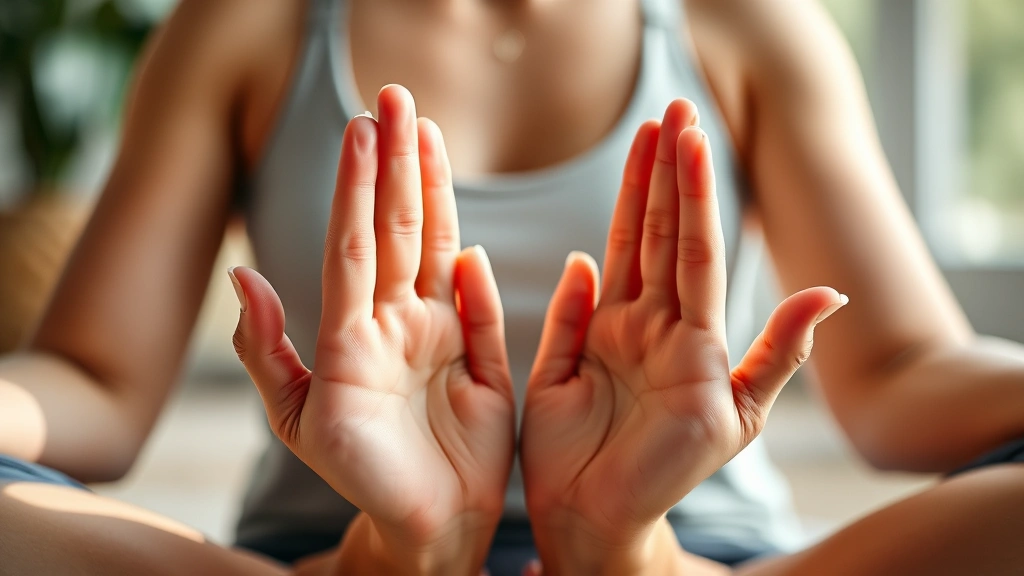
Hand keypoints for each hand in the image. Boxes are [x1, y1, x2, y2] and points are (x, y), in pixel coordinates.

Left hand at [229, 85, 514, 574]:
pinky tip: (464, 242)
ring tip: (429, 137)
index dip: (360, 187)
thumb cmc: (358, 471)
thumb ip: (268, 350)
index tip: (363, 130)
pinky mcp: (487, 365)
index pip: (356, 244)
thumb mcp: (298, 417)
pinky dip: (477, 281)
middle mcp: (400, 322)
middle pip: (398, 232)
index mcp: (355, 330)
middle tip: (396, 100)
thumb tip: (242, 277)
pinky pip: (486, 315)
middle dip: (398, 166)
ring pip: (438, 254)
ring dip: (435, 196)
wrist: (420, 526)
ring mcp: (445, 338)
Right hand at [520, 99, 846, 574]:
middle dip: (666, 173)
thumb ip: (777, 354)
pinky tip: (587, 252)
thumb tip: (827, 292)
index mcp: (691, 335)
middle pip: (659, 236)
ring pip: (622, 254)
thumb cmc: (675, 470)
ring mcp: (605, 338)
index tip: (693, 135)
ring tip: (641, 143)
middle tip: (672, 109)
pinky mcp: (563, 357)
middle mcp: (650, 326)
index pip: (693, 247)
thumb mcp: (741, 416)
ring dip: (631, 199)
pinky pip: (566, 310)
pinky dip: (577, 280)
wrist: (606, 518)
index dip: (692, 191)